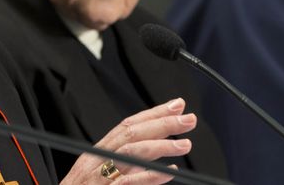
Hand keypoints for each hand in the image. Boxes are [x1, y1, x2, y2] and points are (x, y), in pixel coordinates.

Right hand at [60, 98, 195, 184]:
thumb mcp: (97, 179)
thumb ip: (121, 168)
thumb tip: (151, 164)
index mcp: (95, 154)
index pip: (127, 125)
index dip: (154, 113)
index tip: (177, 105)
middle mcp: (95, 161)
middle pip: (131, 132)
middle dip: (162, 122)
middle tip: (188, 119)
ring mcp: (97, 177)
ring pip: (131, 152)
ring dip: (161, 145)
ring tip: (185, 144)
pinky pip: (129, 181)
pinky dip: (150, 176)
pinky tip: (170, 172)